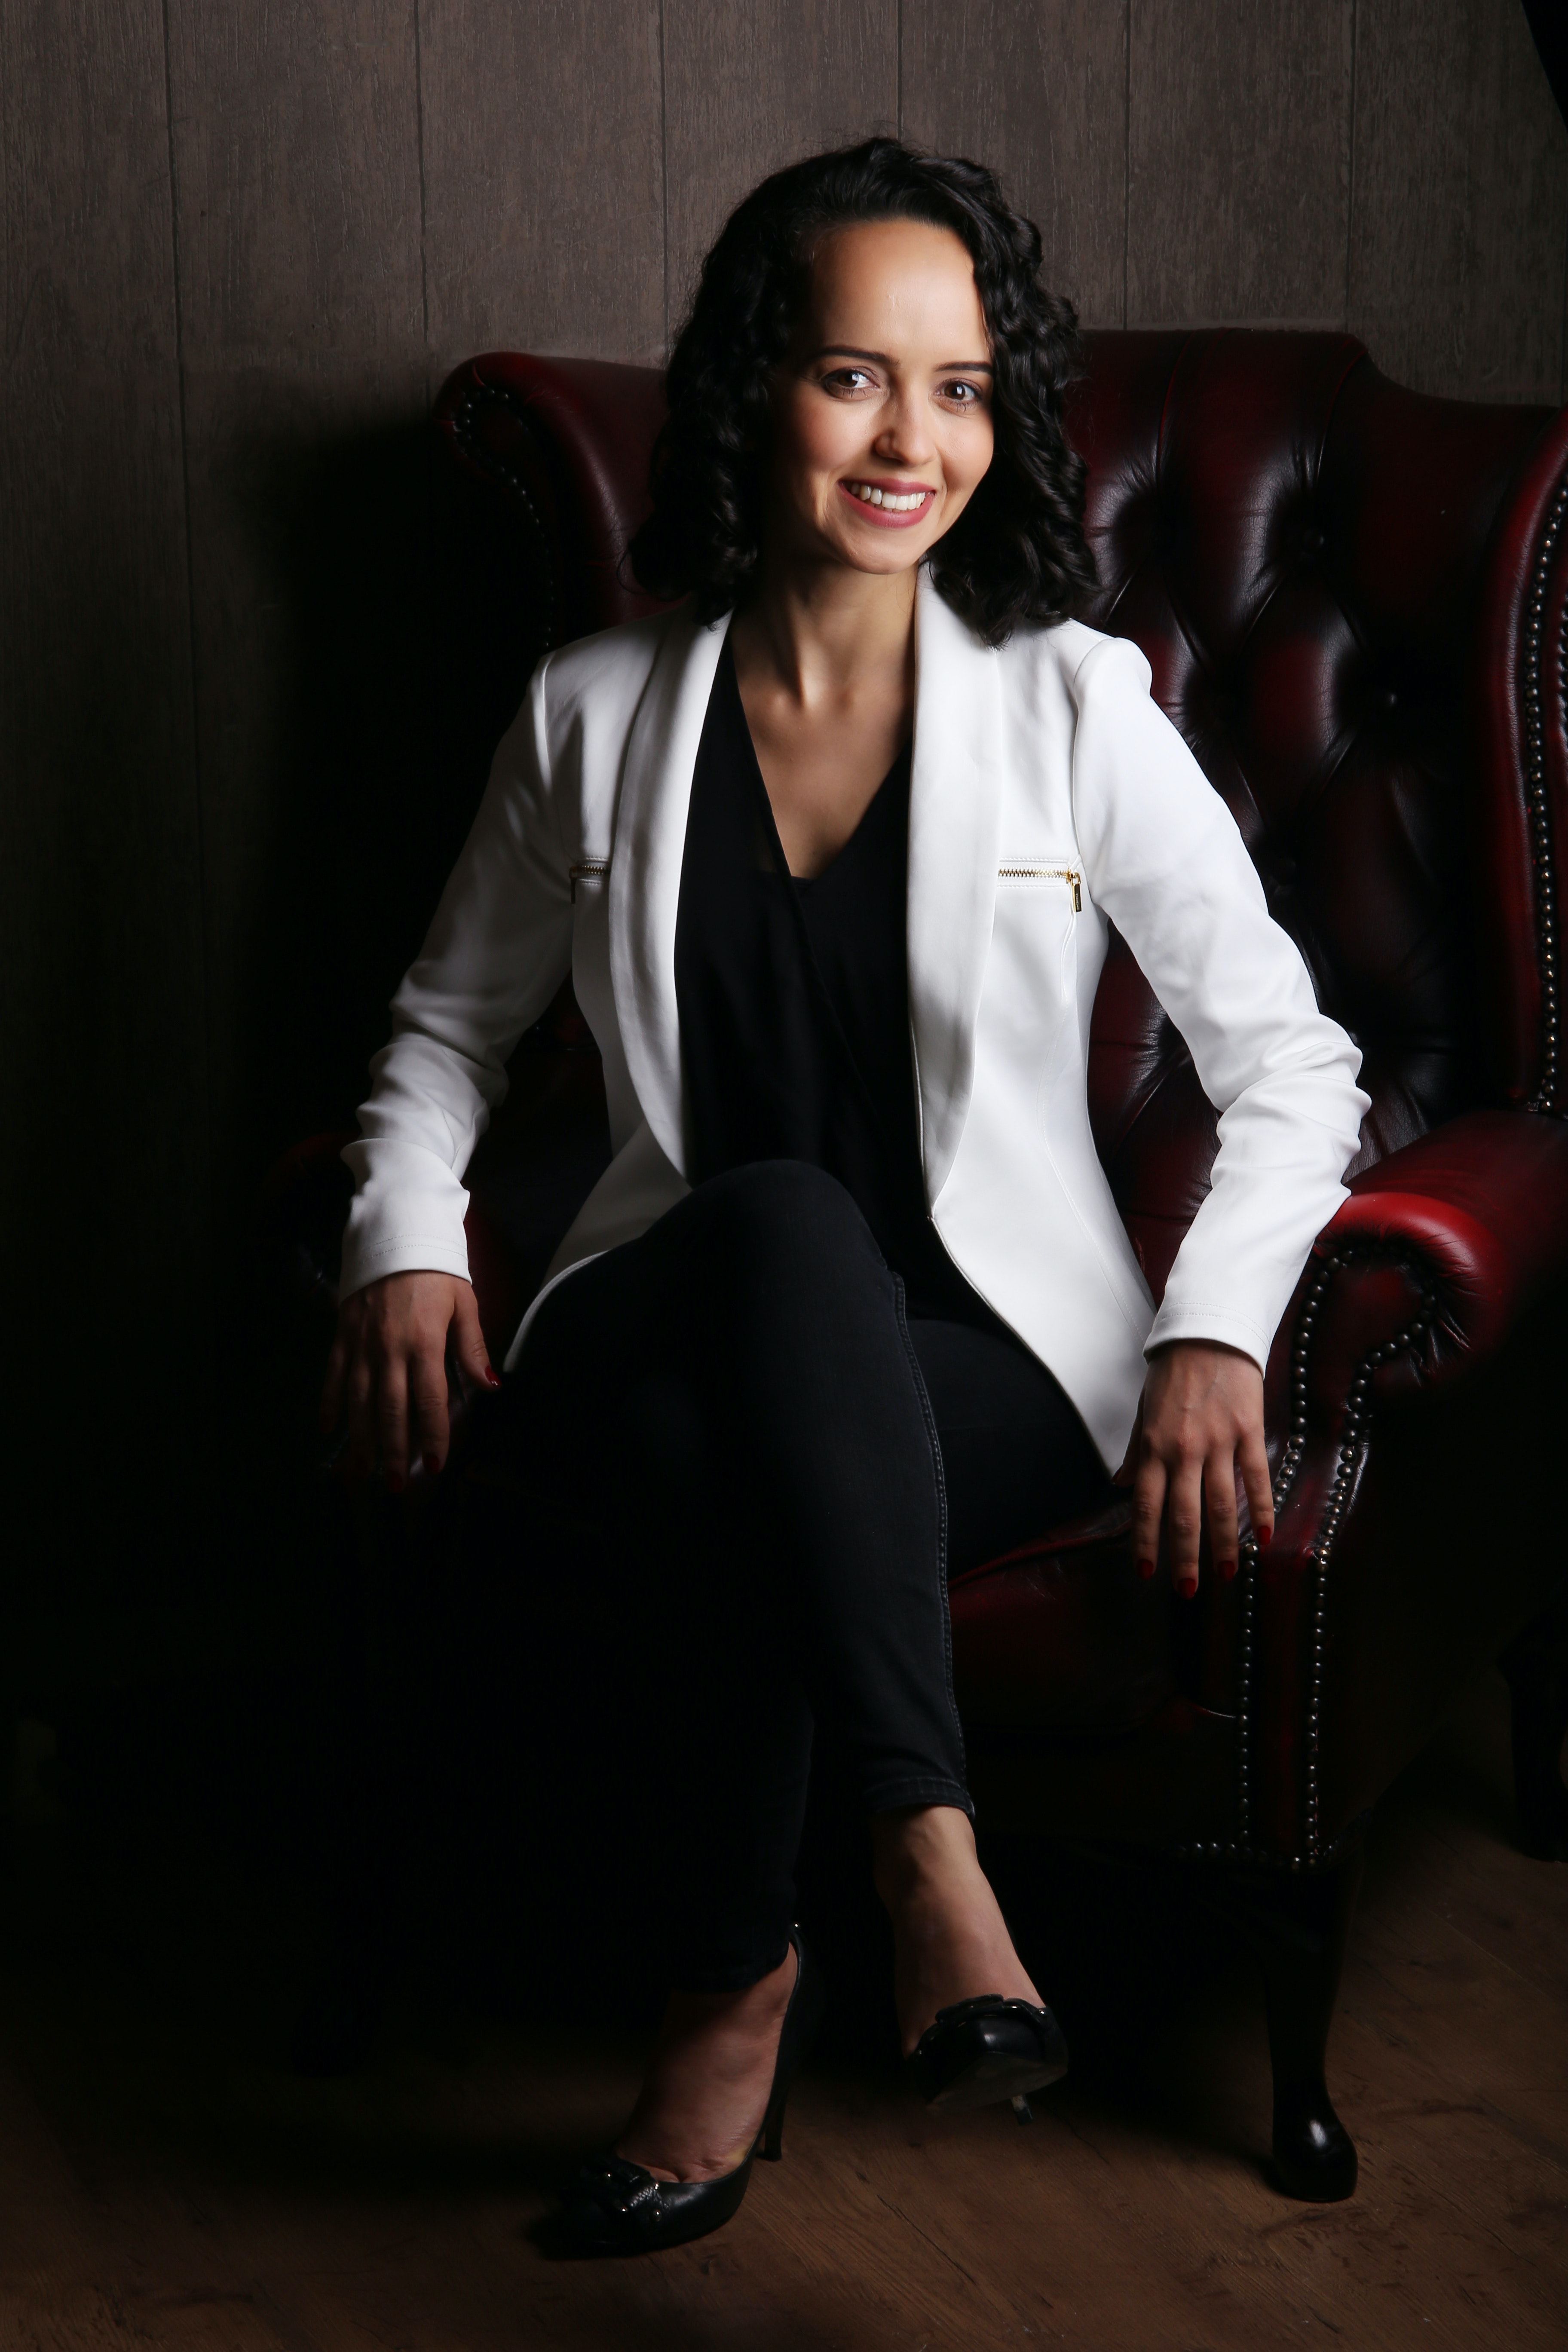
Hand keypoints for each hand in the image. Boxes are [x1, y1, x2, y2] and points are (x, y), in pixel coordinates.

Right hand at [319, 1270, 497, 1486]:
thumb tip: (490, 1387)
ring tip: (361, 1471)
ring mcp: (361, 1345)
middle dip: (394, 1451)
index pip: (429, 1401)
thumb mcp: (464, 1304)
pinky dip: (328, 1404)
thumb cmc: (436, 1270)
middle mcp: (389, 1350)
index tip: (435, 1466)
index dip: (433, 1436)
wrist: (394, 1233)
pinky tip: (327, 1430)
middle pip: (391, 1410)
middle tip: (395, 1485)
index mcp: (424, 1343)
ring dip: (360, 1439)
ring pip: (358, 1401)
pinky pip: (332, 1376)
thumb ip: (472, 1348)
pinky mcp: (341, 1336)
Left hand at [1114, 1340, 1272, 1594]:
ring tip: (1227, 1576)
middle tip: (1188, 1590)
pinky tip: (1265, 1538)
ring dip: (1224, 1544)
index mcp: (1154, 1446)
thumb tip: (1120, 1485)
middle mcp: (1184, 1449)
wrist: (1208, 1332)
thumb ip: (1136, 1453)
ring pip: (1221, 1504)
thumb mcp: (1144, 1411)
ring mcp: (1218, 1441)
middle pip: (1184, 1514)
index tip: (1147, 1573)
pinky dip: (1261, 1509)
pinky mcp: (1248, 1431)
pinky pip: (1255, 1477)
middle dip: (1185, 1557)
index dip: (1146, 1542)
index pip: (1147, 1505)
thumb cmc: (1172, 1373)